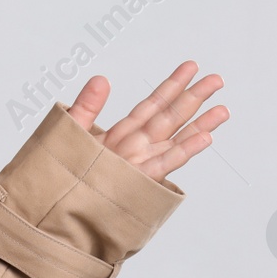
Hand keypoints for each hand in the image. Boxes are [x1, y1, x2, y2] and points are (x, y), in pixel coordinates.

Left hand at [64, 62, 226, 184]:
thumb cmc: (61, 174)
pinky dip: (183, 152)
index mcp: (120, 135)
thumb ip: (87, 106)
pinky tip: (204, 138)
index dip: (171, 86)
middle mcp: (134, 148)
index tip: (190, 68)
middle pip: (169, 118)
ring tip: (222, 110)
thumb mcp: (69, 131)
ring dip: (199, 125)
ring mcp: (137, 164)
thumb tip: (101, 79)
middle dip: (193, 98)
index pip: (151, 105)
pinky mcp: (135, 182)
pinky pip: (162, 163)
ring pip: (174, 140)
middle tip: (217, 79)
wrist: (54, 208)